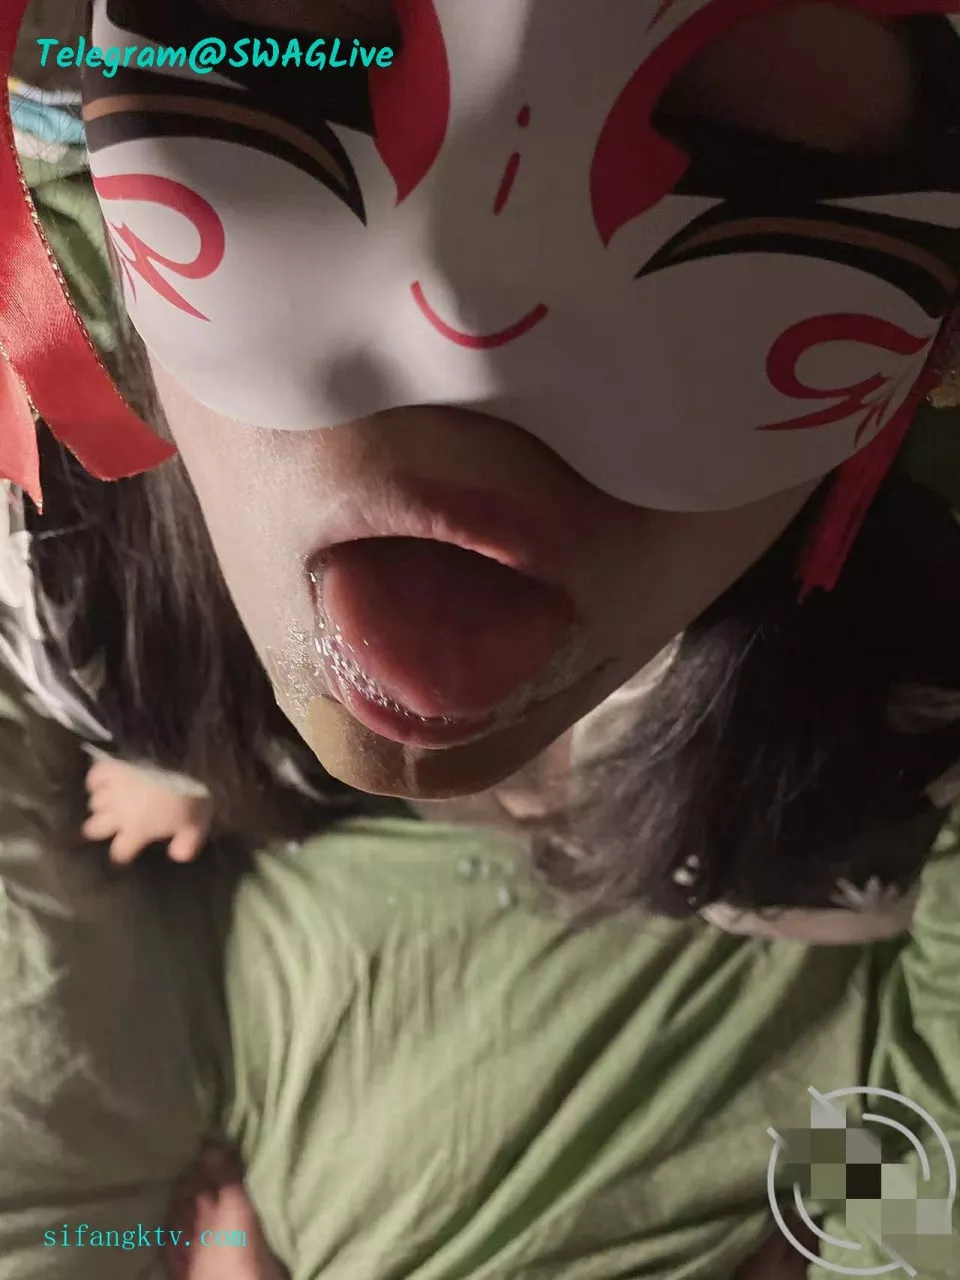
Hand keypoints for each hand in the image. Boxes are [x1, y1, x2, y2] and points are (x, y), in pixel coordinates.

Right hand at [83, 757, 212, 864]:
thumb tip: (178, 856)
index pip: (119, 850)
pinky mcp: (109, 765)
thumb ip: (187, 842)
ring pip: (95, 802)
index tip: (127, 849)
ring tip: (111, 799)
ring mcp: (110, 789)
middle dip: (100, 828)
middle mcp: (117, 813)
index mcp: (137, 829)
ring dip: (102, 802)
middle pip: (94, 829)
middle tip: (110, 824)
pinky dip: (97, 780)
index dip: (123, 851)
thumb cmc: (188, 794)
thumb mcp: (196, 822)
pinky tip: (103, 779)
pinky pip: (94, 777)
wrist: (176, 756)